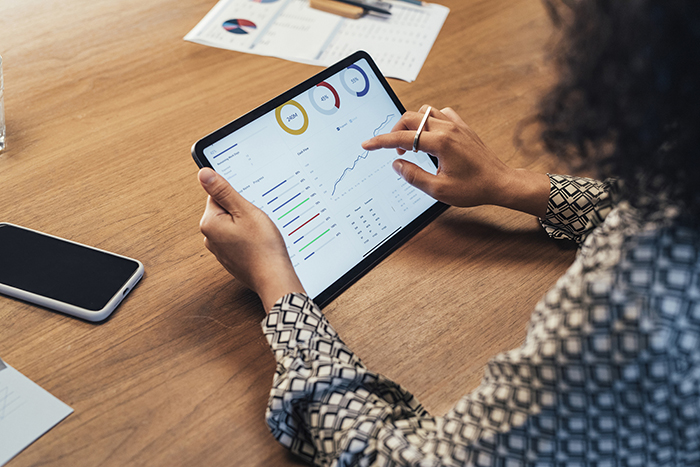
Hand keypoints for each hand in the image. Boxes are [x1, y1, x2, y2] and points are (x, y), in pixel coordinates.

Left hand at [198, 168, 304, 311]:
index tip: (248, 205)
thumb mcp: (245, 211)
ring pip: (233, 226)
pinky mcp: (230, 258)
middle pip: (225, 211)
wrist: (274, 277)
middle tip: (256, 220)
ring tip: (259, 233)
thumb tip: (203, 174)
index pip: (217, 195)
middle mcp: (210, 238)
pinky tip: (259, 243)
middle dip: (242, 211)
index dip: (237, 197)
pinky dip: (248, 239)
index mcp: (209, 223)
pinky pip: (237, 240)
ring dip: (246, 225)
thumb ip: (223, 191)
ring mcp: (220, 250)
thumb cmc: (262, 247)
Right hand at [362, 106, 548, 216]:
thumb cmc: (474, 188)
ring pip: (424, 112)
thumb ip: (414, 176)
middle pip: (410, 118)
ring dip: (412, 124)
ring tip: (411, 143)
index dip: (381, 141)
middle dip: (396, 131)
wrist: (500, 182)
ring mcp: (457, 125)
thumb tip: (397, 164)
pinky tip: (430, 136)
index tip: (368, 144)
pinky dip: (429, 121)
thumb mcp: (439, 190)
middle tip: (394, 149)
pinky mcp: (463, 126)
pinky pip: (440, 114)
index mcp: (441, 142)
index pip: (403, 137)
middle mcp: (448, 128)